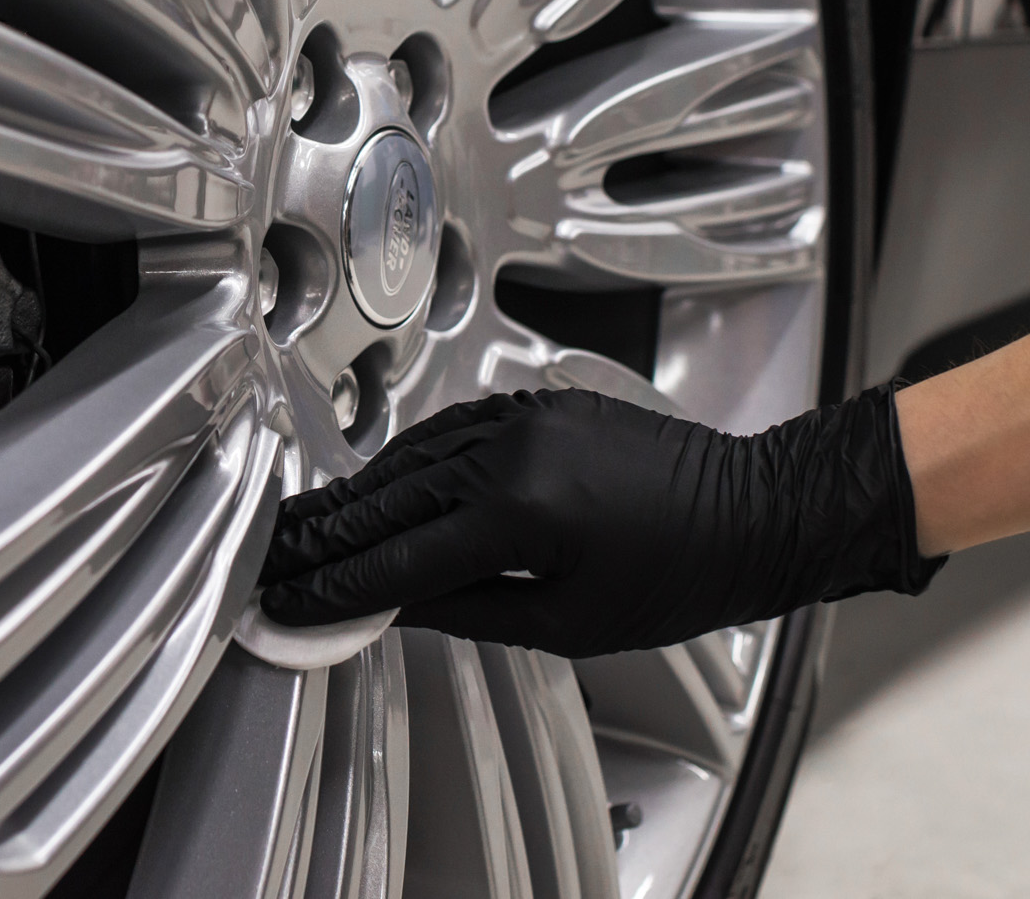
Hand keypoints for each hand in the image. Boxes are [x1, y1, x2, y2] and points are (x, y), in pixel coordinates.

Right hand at [259, 383, 944, 657]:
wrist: (758, 510)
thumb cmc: (683, 576)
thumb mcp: (566, 624)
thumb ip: (466, 610)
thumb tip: (393, 609)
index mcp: (518, 513)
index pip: (399, 560)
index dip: (336, 589)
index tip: (288, 605)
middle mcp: (512, 450)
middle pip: (390, 500)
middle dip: (325, 538)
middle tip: (271, 562)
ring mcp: (523, 417)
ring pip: (412, 458)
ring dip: (356, 497)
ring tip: (308, 529)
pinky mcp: (537, 404)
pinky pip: (451, 432)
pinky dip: (407, 462)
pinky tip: (378, 484)